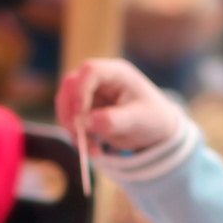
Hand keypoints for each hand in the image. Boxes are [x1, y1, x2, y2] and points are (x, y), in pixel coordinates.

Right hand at [56, 59, 181, 152]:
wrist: (156, 130)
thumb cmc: (153, 118)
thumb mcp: (139, 121)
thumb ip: (114, 120)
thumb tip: (86, 122)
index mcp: (116, 73)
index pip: (90, 71)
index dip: (80, 91)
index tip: (80, 117)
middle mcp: (99, 79)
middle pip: (70, 86)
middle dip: (71, 113)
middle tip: (79, 137)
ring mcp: (90, 94)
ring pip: (66, 105)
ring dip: (72, 129)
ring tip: (93, 151)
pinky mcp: (85, 110)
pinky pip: (71, 121)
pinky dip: (77, 137)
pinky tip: (94, 151)